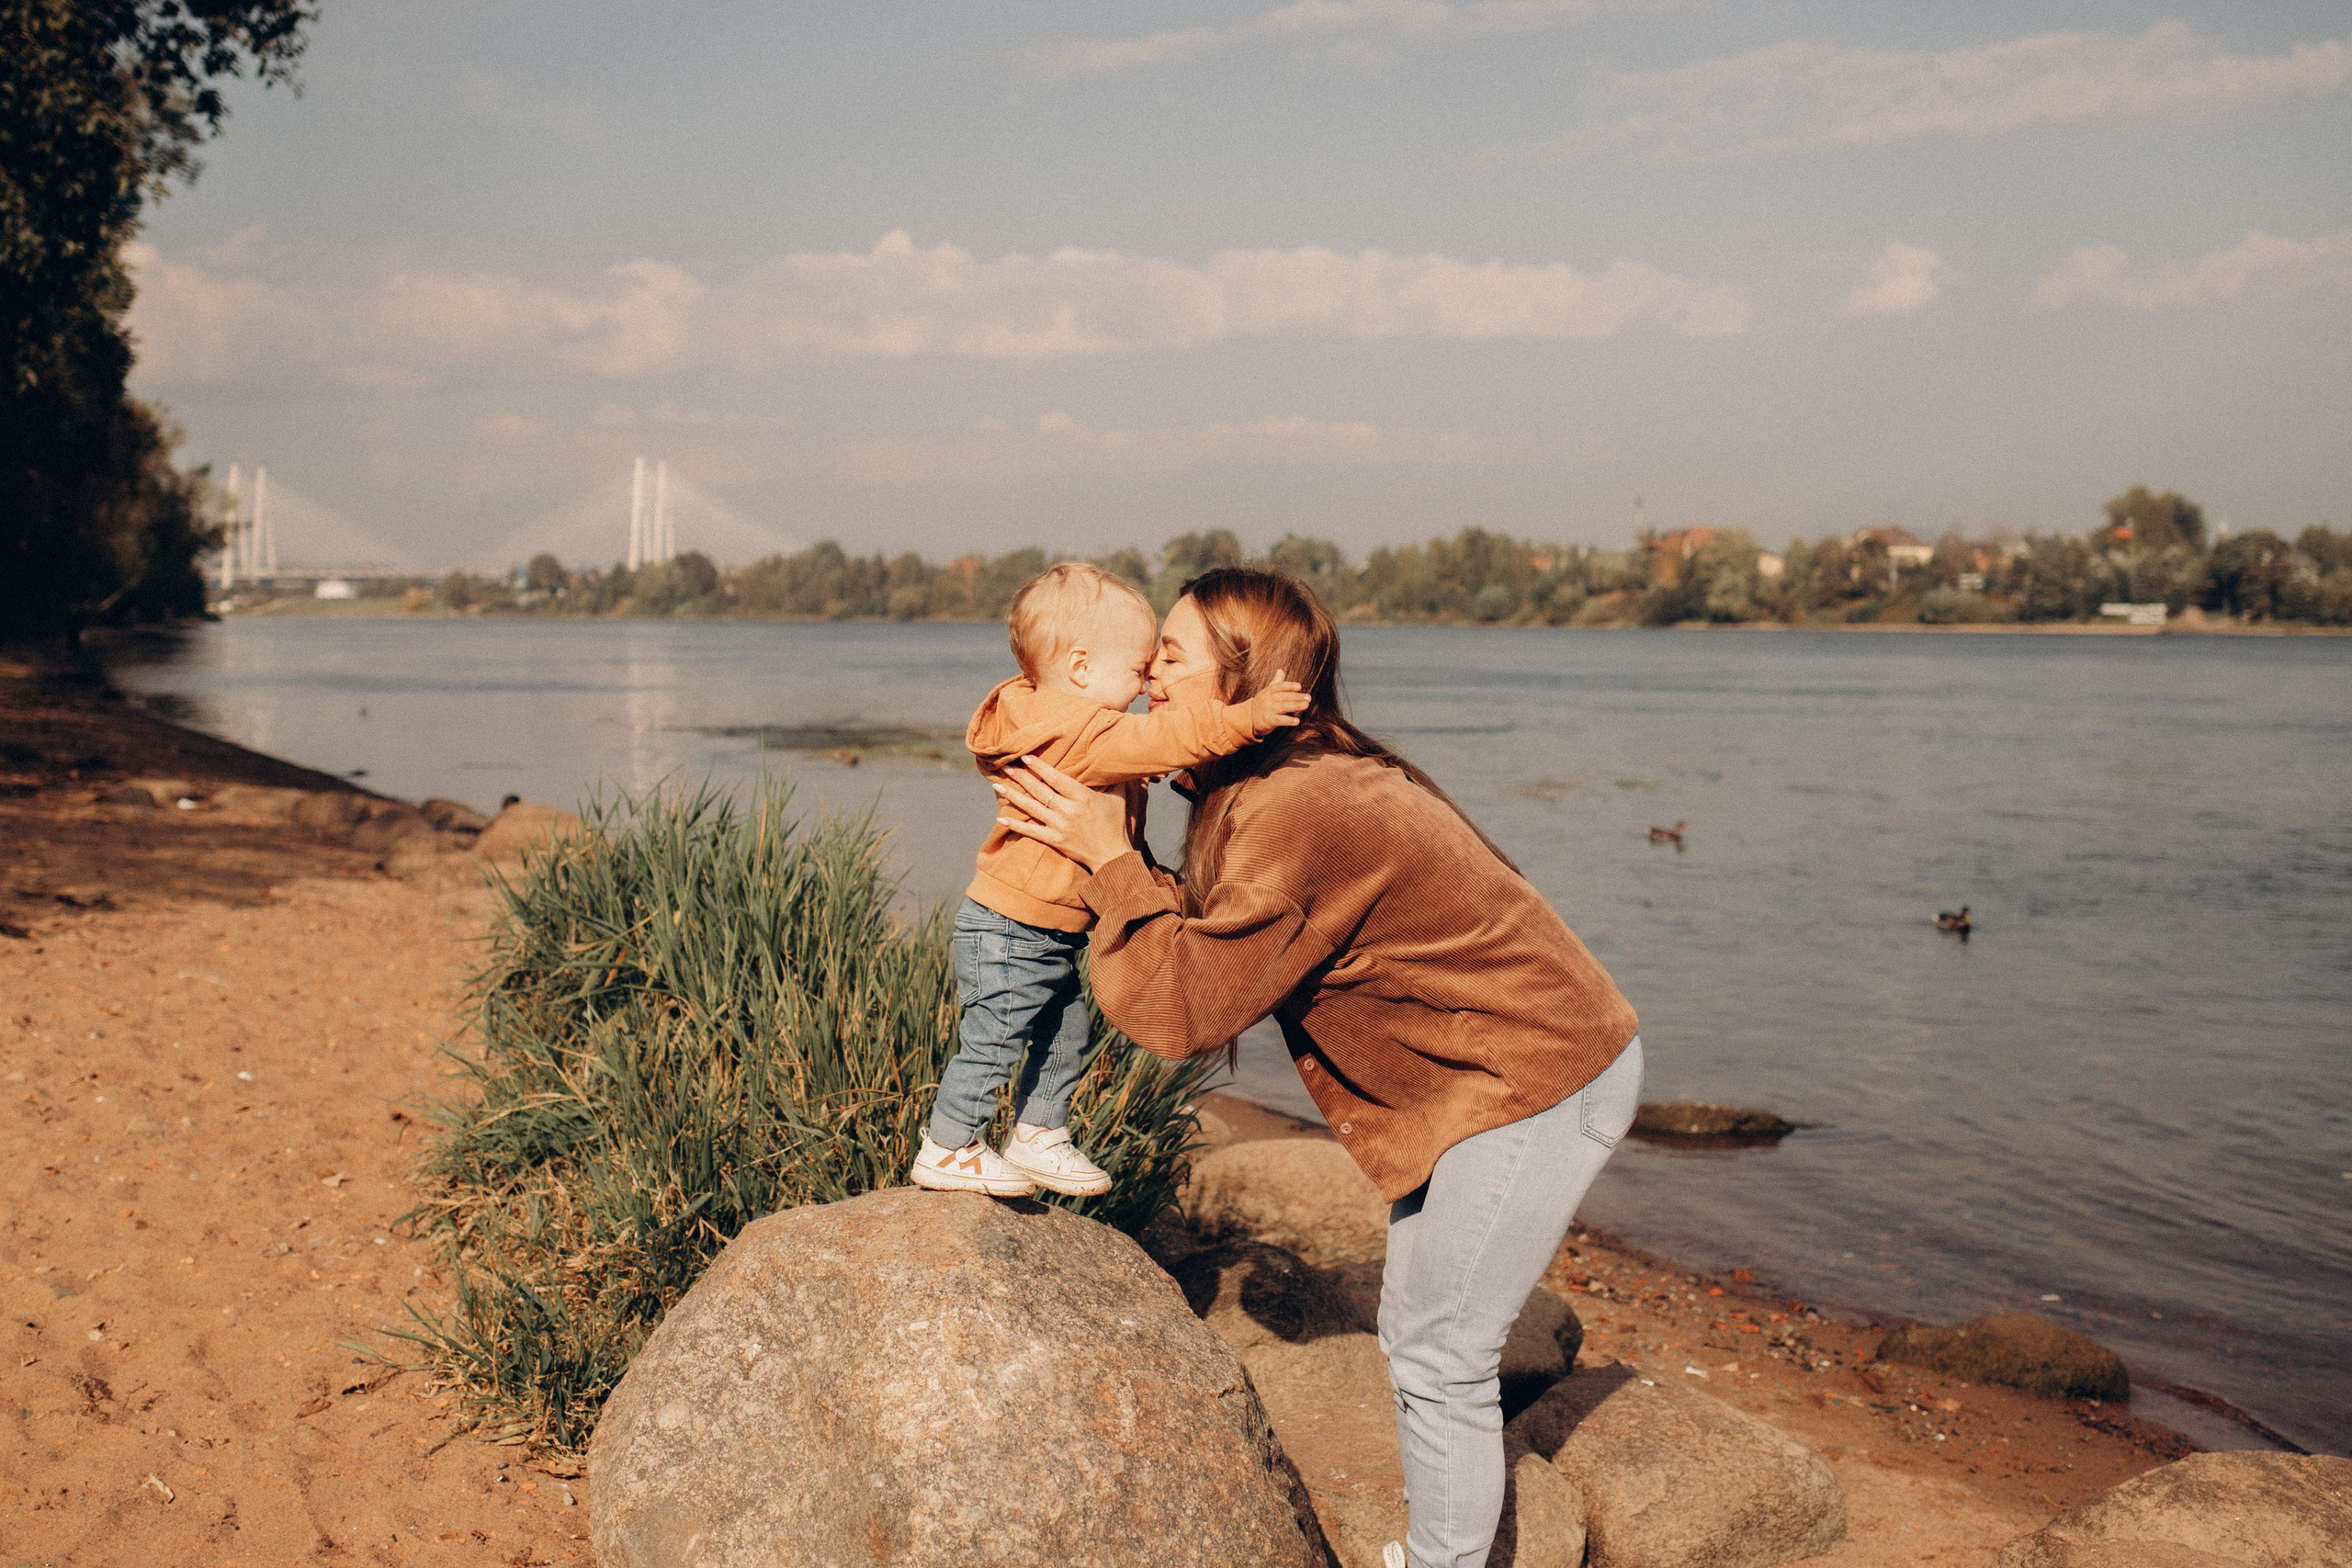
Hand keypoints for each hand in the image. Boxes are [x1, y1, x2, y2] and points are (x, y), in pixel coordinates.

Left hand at [993, 754, 1134, 873]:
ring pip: (1032, 808)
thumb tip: (1114, 759)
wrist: (1112, 856)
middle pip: (1040, 791)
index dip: (1040, 767)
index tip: (1025, 757)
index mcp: (1083, 797)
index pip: (1056, 779)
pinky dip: (1015, 825)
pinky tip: (1000, 819)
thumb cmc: (1115, 824)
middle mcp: (1069, 811)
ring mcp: (1060, 826)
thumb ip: (1115, 779)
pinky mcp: (1055, 840)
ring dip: (1013, 796)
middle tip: (1005, 766)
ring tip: (997, 785)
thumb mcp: (1119, 798)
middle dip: (1021, 777)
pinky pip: (1031, 831)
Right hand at [1243, 669, 1309, 737]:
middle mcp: (1268, 700)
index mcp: (1269, 691)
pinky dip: (1288, 720)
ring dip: (1295, 706)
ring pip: (1282, 707)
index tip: (1299, 686)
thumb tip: (1280, 670)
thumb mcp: (1268, 691)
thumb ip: (1276, 682)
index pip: (1279, 687)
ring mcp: (1268, 710)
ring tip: (1306, 705)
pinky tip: (1297, 721)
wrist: (1249, 718)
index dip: (1289, 686)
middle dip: (1296, 697)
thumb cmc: (1262, 703)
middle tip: (1308, 698)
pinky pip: (1279, 720)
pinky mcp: (1268, 721)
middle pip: (1283, 697)